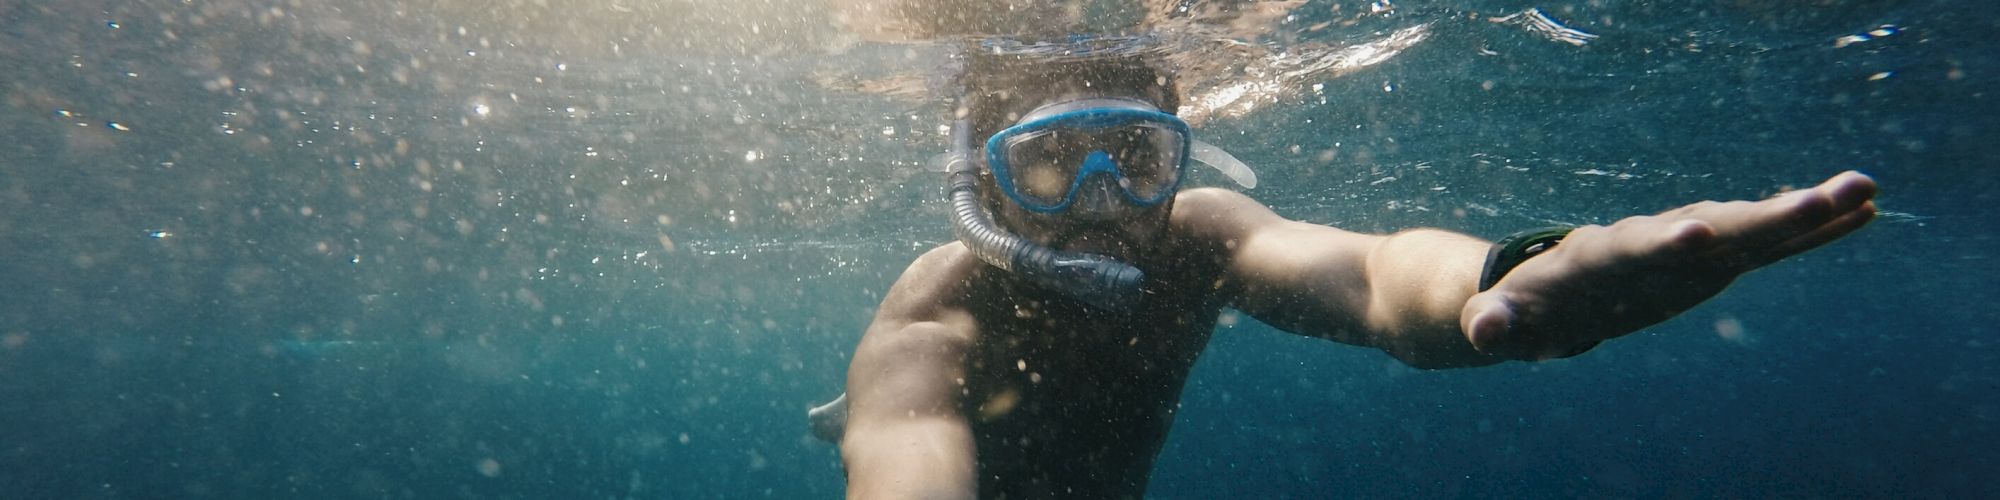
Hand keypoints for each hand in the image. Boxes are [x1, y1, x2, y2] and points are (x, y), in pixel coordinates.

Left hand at [1459, 171, 1878, 359]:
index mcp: (1603, 256)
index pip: (1637, 245)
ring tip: (1862, 191)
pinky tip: (1861, 214)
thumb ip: (1493, 324)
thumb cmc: (1520, 308)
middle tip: (1821, 197)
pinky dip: (1810, 231)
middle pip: (1713, 225)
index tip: (1699, 232)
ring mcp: (1690, 248)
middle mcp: (1654, 241)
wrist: (1540, 288)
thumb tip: (1480, 333)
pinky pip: (1769, 246)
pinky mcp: (1714, 262)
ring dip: (1805, 213)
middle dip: (1764, 216)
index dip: (1666, 241)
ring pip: (1752, 228)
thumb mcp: (1500, 321)